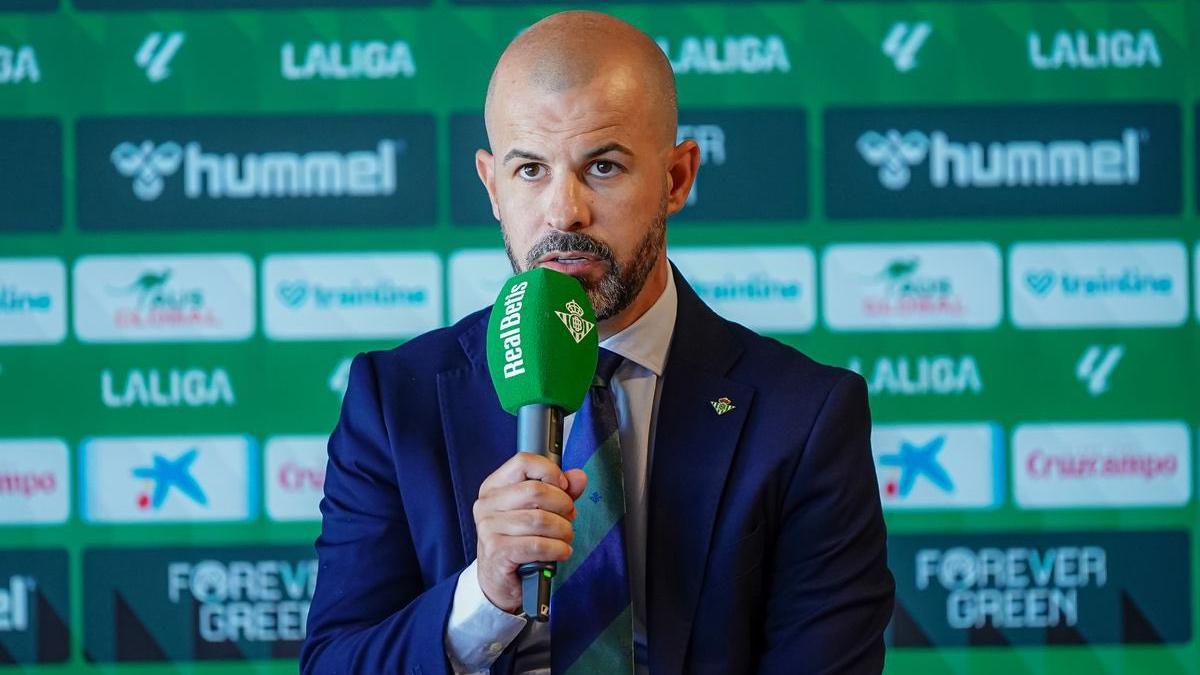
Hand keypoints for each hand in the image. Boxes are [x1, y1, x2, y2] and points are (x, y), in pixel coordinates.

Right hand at [473, 453, 587, 613]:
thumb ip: (560, 492)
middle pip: (536, 491)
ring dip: (563, 530)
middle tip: (569, 517)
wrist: (498, 579)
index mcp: (494, 487)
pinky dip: (557, 549)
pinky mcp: (498, 551)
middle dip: (563, 505)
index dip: (550, 471)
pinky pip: (538, 545)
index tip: (563, 486)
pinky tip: (561, 552)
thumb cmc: (518, 539)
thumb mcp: (538, 511)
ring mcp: (489, 528)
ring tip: (565, 537)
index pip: (523, 462)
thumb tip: (579, 477)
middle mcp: (487, 504)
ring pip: (540, 520)